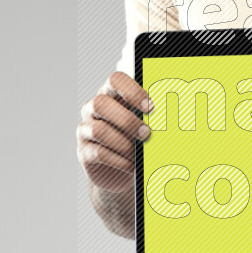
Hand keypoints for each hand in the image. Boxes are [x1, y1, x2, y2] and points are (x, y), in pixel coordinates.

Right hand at [77, 71, 152, 193]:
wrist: (119, 172)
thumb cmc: (134, 140)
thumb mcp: (142, 124)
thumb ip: (149, 118)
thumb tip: (168, 121)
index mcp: (111, 95)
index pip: (115, 80)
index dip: (132, 91)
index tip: (150, 107)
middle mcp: (93, 109)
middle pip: (101, 103)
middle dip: (127, 120)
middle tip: (146, 133)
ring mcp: (86, 130)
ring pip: (98, 130)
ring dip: (123, 143)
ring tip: (138, 153)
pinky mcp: (84, 152)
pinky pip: (99, 153)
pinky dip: (119, 160)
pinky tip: (131, 165)